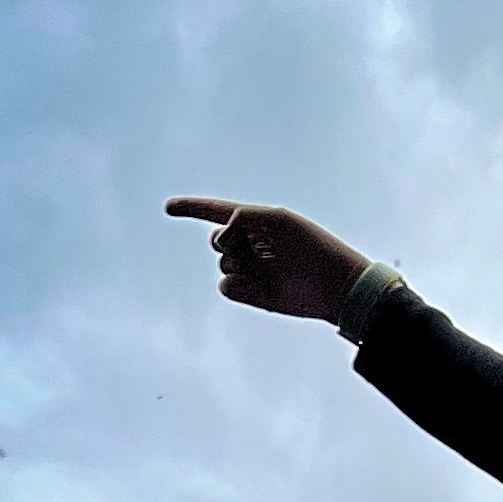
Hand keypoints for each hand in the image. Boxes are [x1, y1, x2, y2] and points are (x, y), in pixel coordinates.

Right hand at [164, 197, 369, 320]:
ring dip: (241, 264)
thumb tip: (220, 238)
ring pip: (221, 263)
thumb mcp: (278, 220)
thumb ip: (242, 217)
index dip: (192, 209)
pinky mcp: (251, 293)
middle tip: (258, 247)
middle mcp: (251, 245)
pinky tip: (264, 286)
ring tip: (273, 269)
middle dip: (228, 241)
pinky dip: (239, 285)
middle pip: (216, 240)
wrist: (334, 286)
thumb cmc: (312, 246)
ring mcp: (250, 270)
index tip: (168, 208)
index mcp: (257, 223)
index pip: (217, 212)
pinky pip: (225, 286)